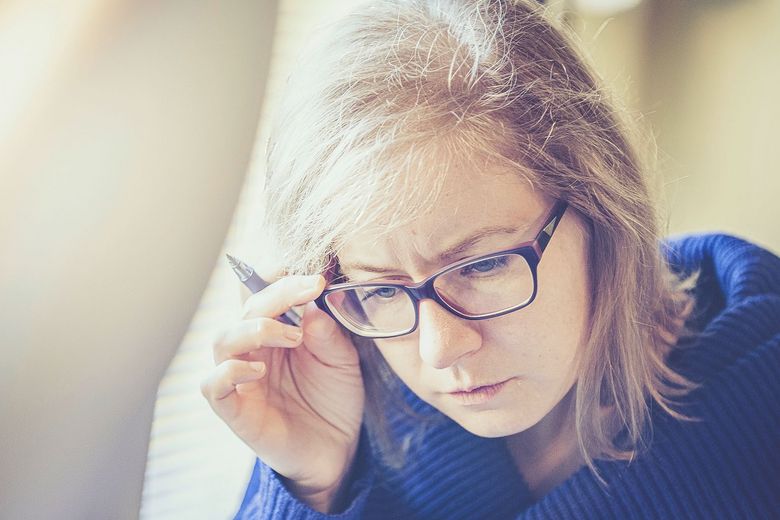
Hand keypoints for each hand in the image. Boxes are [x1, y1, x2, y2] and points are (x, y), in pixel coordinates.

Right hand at [201, 274, 364, 510]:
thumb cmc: (334, 398)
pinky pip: (212, 385)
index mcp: (277, 329)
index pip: (264, 291)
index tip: (315, 277)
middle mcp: (254, 348)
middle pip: (245, 307)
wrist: (337, 449)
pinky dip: (229, 372)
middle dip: (277, 294)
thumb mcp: (342, 360)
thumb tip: (312, 305)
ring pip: (223, 339)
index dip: (283, 278)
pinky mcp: (234, 409)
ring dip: (254, 328)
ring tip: (293, 336)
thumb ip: (329, 333)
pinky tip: (260, 371)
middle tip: (310, 291)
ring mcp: (241, 378)